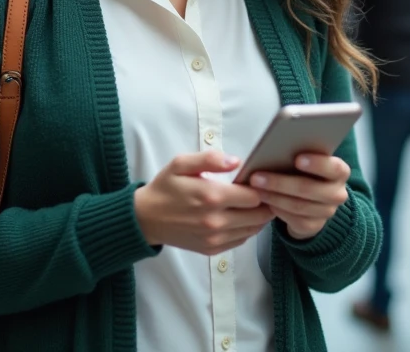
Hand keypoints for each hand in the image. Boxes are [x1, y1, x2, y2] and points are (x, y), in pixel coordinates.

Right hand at [134, 151, 273, 255]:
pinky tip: (239, 218)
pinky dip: (246, 230)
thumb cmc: (165, 188)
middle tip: (260, 193)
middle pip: (259, 215)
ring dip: (257, 217)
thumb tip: (236, 161)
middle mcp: (215, 221)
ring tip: (251, 205)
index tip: (256, 181)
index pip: (254, 196)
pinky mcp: (211, 250)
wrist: (145, 218)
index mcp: (211, 196)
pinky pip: (241, 241)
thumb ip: (210, 158)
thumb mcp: (181, 164)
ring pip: (253, 229)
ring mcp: (214, 238)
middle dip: (263, 203)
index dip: (260, 187)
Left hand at [249, 154, 349, 240]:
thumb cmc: (305, 173)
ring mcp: (328, 212)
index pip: (334, 167)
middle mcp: (338, 193)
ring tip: (255, 189)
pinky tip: (264, 202)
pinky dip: (277, 209)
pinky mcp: (315, 226)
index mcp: (340, 172)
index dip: (317, 164)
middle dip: (280, 183)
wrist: (312, 202)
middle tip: (257, 177)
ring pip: (298, 205)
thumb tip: (275, 148)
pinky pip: (294, 219)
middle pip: (309, 188)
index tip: (297, 159)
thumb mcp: (307, 162)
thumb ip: (299, 155)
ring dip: (273, 197)